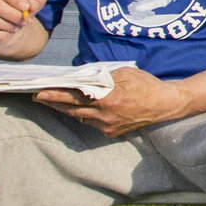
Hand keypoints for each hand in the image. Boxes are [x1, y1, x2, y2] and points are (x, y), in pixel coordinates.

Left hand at [34, 66, 187, 137]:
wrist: (166, 104)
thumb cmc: (146, 85)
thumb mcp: (124, 73)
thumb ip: (102, 77)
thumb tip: (83, 78)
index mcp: (108, 99)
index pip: (74, 97)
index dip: (55, 95)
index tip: (39, 93)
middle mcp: (105, 116)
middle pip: (72, 110)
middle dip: (54, 104)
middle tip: (39, 97)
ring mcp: (108, 127)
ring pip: (80, 118)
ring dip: (67, 110)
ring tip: (54, 102)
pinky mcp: (112, 133)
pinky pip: (92, 124)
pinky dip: (83, 115)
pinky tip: (78, 109)